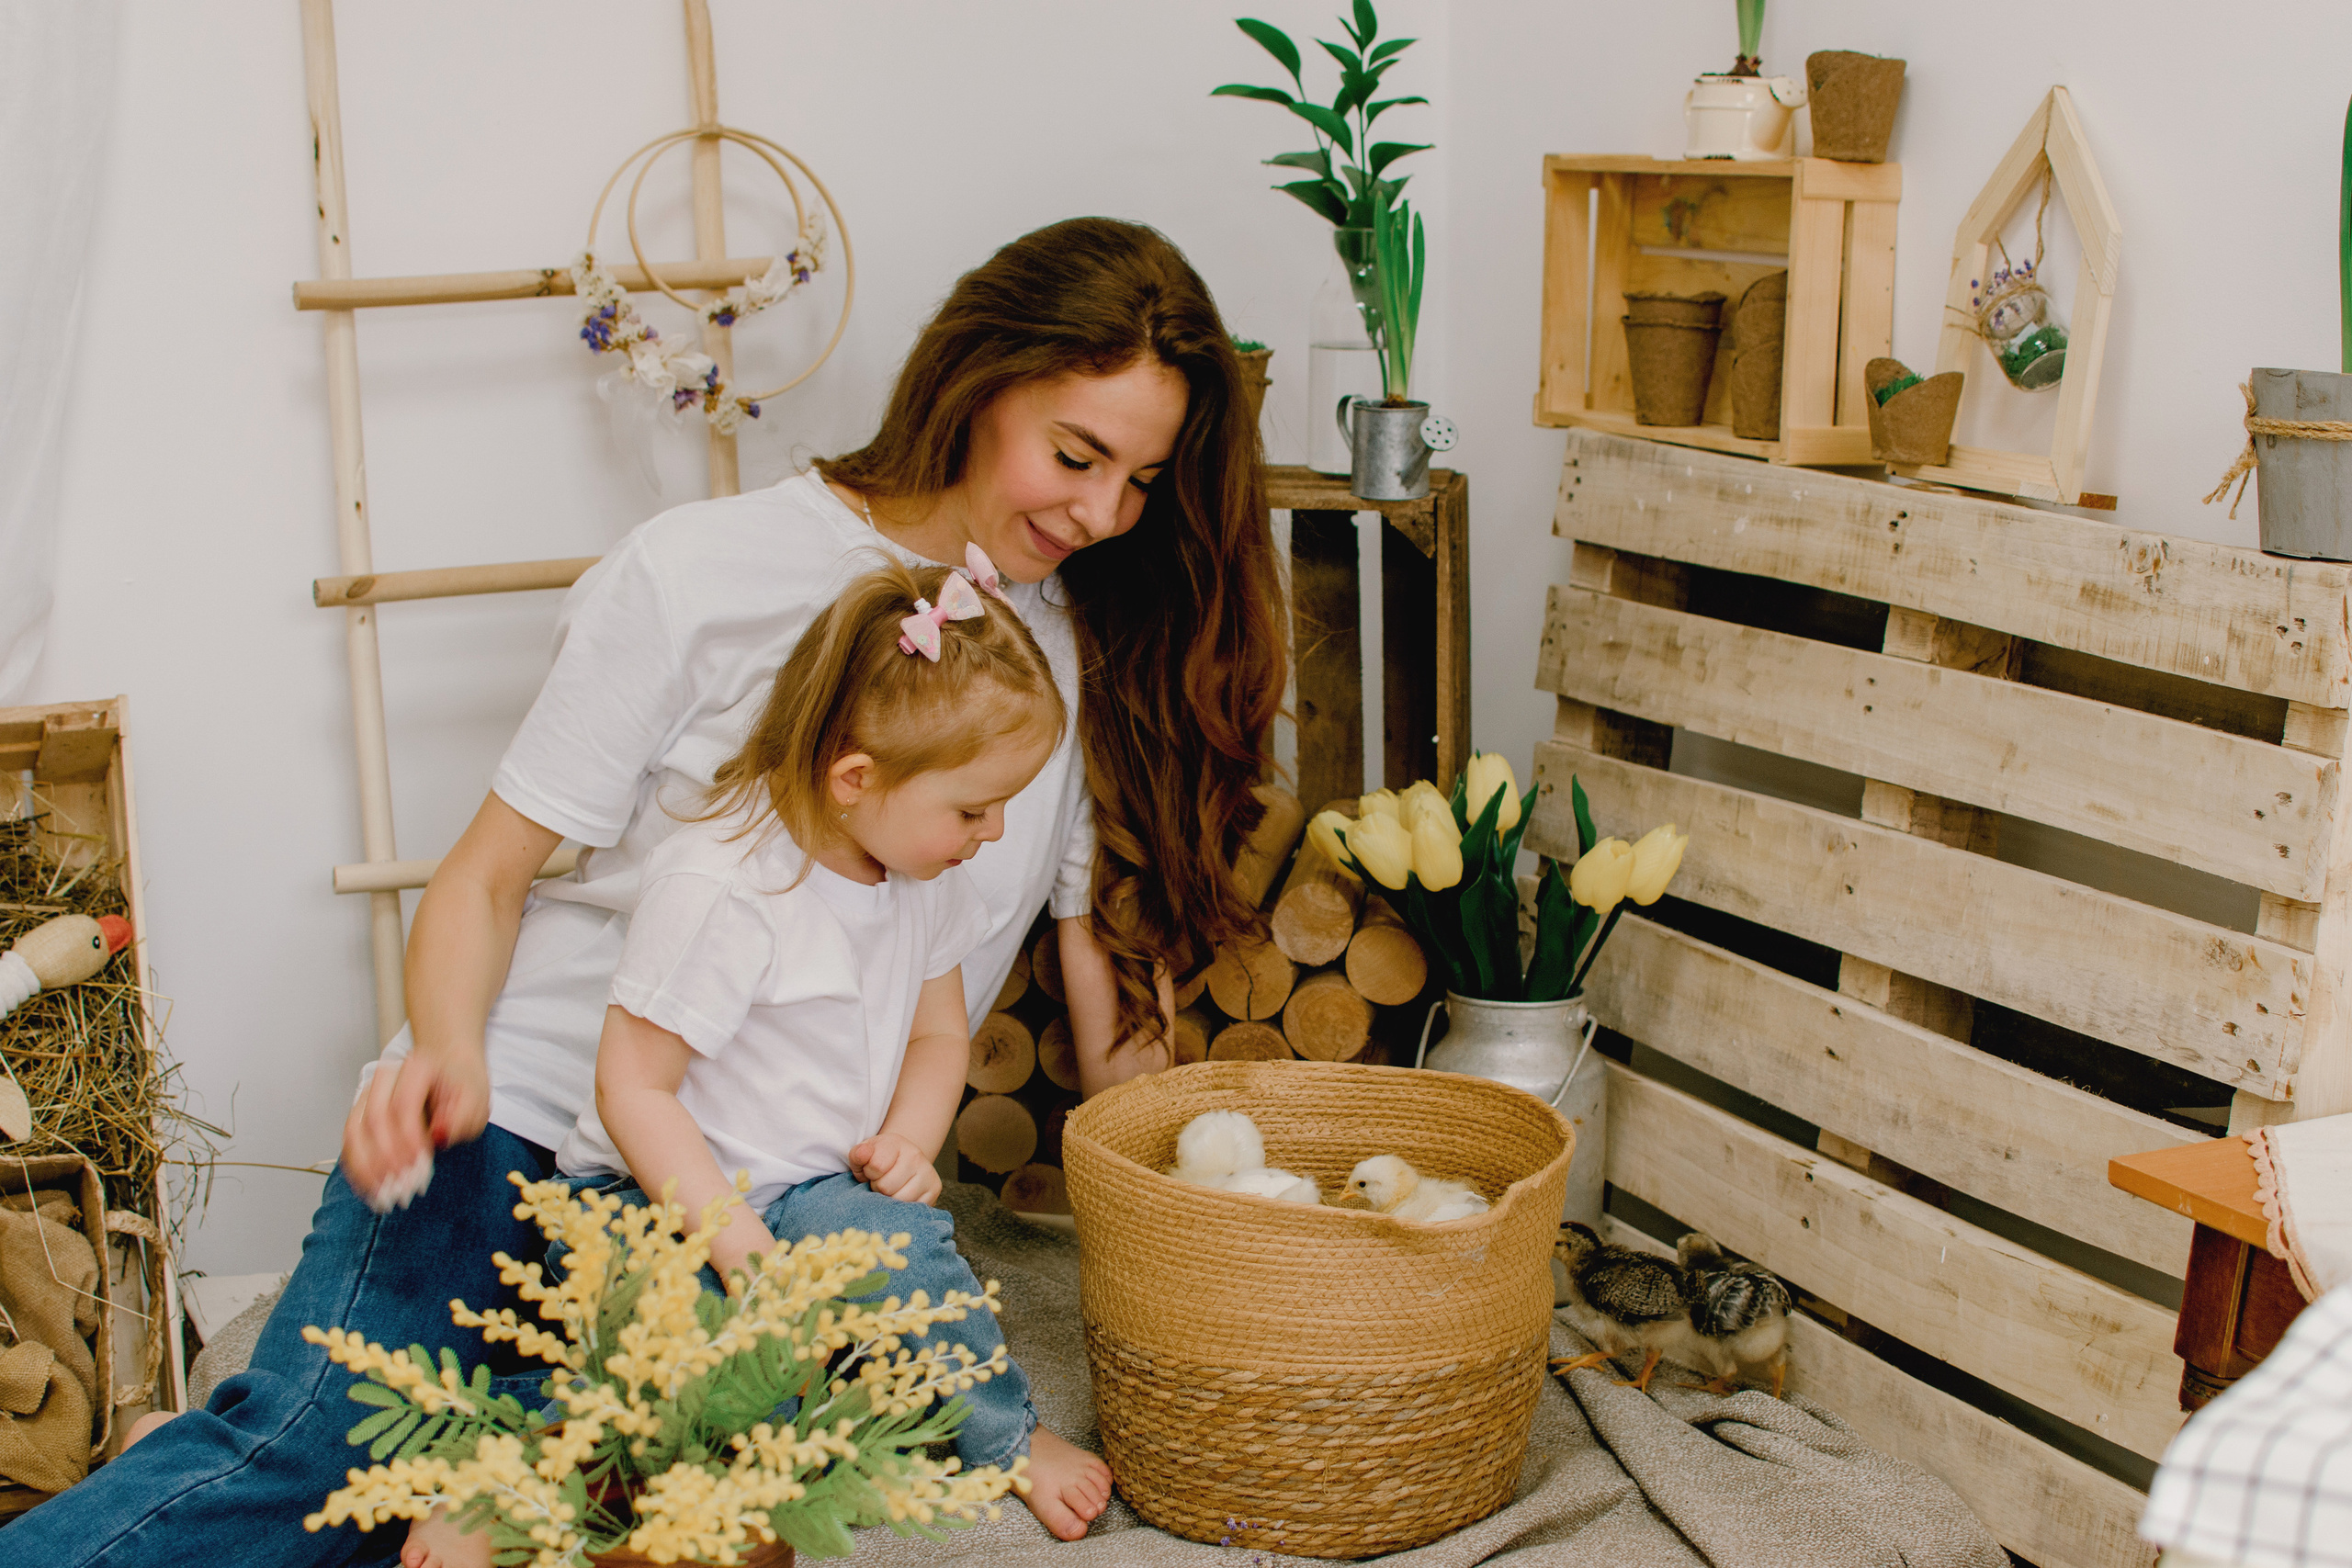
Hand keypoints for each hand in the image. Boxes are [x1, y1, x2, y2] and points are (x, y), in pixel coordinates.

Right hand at [340, 1044, 489, 1208]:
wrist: (448, 1072)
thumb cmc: (462, 1088)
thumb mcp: (476, 1102)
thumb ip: (462, 1117)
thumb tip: (439, 1135)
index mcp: (417, 1068)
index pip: (404, 1104)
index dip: (409, 1138)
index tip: (420, 1165)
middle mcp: (386, 1077)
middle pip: (374, 1118)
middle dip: (387, 1157)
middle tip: (402, 1185)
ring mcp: (368, 1094)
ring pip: (354, 1131)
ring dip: (367, 1167)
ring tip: (384, 1194)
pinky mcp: (359, 1112)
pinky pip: (349, 1142)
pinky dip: (357, 1168)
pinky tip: (371, 1189)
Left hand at [849, 1132, 941, 1206]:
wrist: (904, 1160)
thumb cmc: (880, 1159)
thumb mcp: (865, 1153)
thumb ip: (858, 1154)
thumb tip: (862, 1154)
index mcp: (896, 1143)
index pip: (876, 1166)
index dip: (869, 1173)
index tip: (872, 1170)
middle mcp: (915, 1155)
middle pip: (886, 1187)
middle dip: (878, 1188)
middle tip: (882, 1181)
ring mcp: (927, 1172)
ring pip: (899, 1200)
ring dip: (889, 1199)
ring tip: (891, 1189)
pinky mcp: (934, 1189)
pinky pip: (912, 1208)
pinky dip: (903, 1207)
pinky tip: (902, 1195)